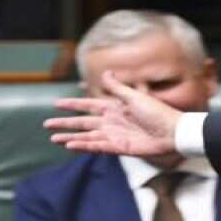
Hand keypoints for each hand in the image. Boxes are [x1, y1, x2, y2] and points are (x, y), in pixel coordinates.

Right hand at [47, 71, 182, 157]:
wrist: (173, 132)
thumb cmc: (157, 112)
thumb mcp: (135, 96)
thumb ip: (117, 87)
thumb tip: (105, 71)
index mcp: (114, 107)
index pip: (88, 105)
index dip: (72, 105)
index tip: (56, 104)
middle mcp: (111, 122)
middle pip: (82, 123)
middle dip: (65, 124)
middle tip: (47, 125)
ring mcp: (114, 136)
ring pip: (87, 136)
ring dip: (70, 137)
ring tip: (54, 139)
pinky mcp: (119, 148)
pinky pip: (97, 147)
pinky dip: (83, 146)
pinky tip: (70, 145)